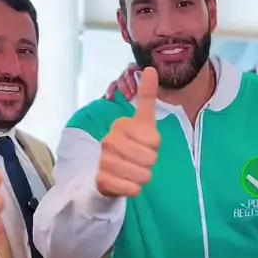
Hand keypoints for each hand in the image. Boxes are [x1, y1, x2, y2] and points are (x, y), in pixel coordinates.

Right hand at [97, 67, 160, 196]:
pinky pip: (132, 189)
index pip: (155, 141)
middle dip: (149, 164)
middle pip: (151, 159)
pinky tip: (125, 183)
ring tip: (132, 171)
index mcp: (122, 125)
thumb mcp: (142, 122)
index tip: (144, 144)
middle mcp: (110, 140)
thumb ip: (147, 97)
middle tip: (138, 160)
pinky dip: (133, 189)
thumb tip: (150, 68)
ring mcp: (104, 160)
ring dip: (142, 177)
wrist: (106, 173)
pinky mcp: (102, 180)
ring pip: (143, 176)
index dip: (154, 146)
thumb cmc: (131, 145)